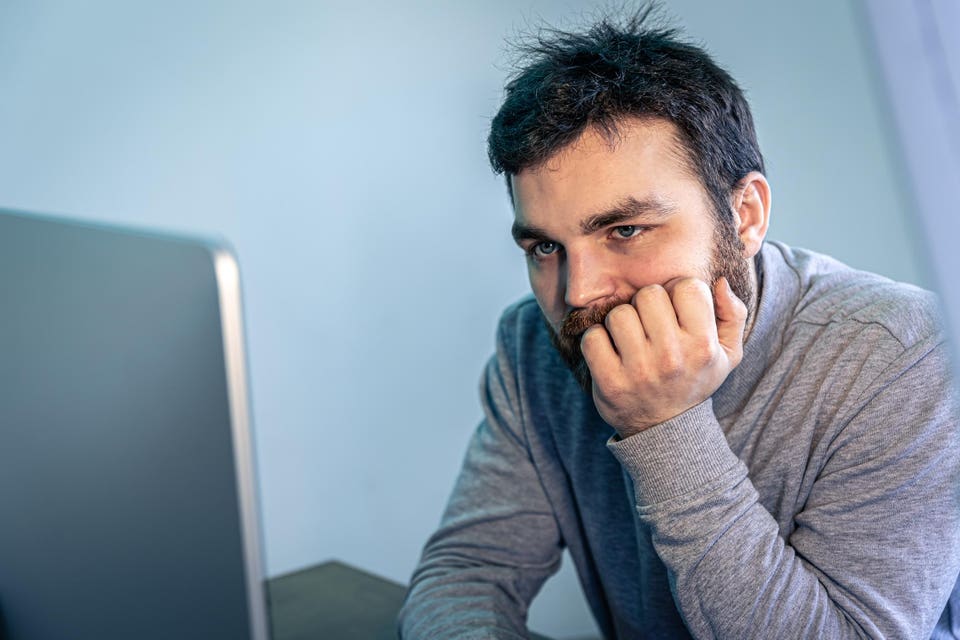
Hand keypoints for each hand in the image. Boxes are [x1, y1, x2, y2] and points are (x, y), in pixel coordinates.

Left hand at [581, 277, 746, 437]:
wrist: (665, 430)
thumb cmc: (694, 381)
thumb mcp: (728, 354)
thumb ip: (732, 314)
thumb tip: (721, 282)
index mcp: (703, 346)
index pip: (687, 287)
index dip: (678, 293)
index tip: (676, 312)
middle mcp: (673, 357)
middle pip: (649, 295)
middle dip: (647, 306)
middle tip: (650, 326)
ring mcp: (639, 371)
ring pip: (619, 314)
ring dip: (621, 323)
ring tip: (630, 340)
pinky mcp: (609, 383)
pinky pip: (593, 338)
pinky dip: (597, 341)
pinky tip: (610, 353)